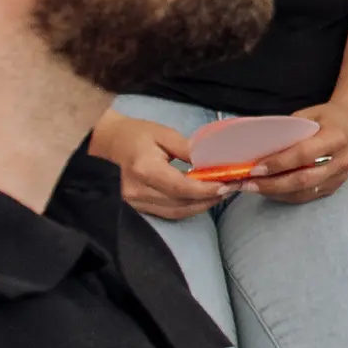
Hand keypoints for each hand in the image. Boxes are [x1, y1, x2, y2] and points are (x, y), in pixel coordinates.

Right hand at [91, 111, 230, 219]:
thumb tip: (213, 163)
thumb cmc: (140, 135)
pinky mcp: (139, 207)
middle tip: (232, 188)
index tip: (226, 185)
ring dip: (202, 205)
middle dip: (209, 198)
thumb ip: (189, 150)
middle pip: (180, 203)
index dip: (205, 190)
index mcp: (144, 169)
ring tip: (222, 193)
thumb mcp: (166, 134)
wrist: (115, 142)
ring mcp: (136, 202)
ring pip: (177, 211)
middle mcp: (137, 190)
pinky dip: (190, 207)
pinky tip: (204, 198)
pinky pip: (170, 213)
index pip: (179, 187)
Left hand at [241, 101, 347, 204]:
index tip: (255, 168)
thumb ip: (288, 131)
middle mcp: (342, 160)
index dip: (278, 163)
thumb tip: (258, 148)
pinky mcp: (335, 187)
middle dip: (272, 184)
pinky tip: (270, 191)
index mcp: (336, 137)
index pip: (304, 154)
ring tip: (253, 188)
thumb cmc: (326, 118)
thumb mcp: (308, 114)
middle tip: (247, 184)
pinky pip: (307, 196)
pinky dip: (286, 196)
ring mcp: (341, 176)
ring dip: (276, 192)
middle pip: (304, 179)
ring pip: (304, 192)